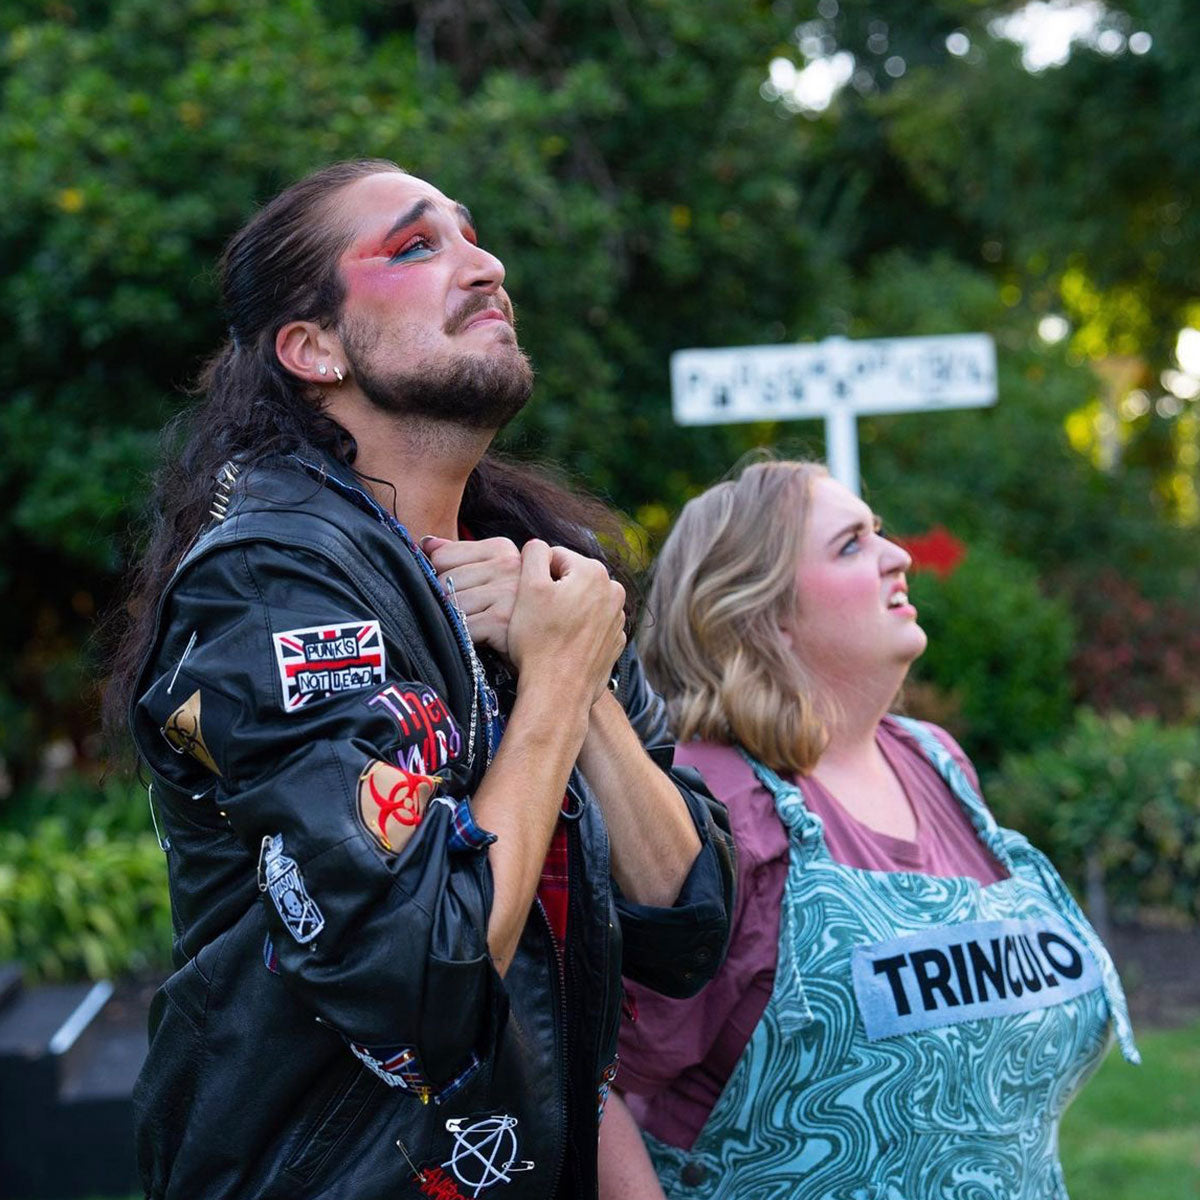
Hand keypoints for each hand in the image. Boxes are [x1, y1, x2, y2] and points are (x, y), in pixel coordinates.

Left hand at [424, 536, 521, 658]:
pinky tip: (481, 638)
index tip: (462, 590)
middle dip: (448, 602)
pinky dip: (465, 638)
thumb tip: (426, 542)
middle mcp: (508, 565)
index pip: (443, 556)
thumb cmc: (513, 611)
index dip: (442, 576)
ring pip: (451, 605)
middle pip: (444, 581)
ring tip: (477, 625)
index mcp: (503, 548)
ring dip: (457, 621)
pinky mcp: (502, 620)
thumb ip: (459, 555)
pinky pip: (463, 627)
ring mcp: (507, 592)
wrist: (547, 647)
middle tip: (470, 613)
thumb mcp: (492, 575)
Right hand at [508, 541, 625, 706]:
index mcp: (594, 572)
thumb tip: (539, 546)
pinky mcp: (615, 642)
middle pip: (570, 579)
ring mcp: (617, 618)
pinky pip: (590, 626)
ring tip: (549, 634)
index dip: (534, 577)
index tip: (528, 601)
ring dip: (565, 611)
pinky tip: (563, 646)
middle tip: (537, 618)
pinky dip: (577, 631)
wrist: (557, 692)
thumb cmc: (539, 641)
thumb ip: (533, 553)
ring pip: (580, 602)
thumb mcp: (528, 588)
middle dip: (552, 592)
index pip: (554, 558)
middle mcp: (614, 591)